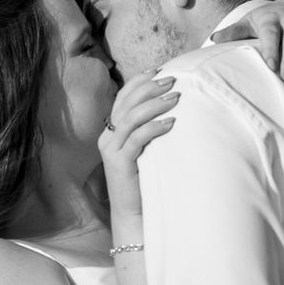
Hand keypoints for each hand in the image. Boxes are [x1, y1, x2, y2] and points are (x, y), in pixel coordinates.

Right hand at [97, 71, 178, 213]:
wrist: (135, 215)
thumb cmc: (145, 182)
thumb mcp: (146, 150)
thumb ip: (149, 131)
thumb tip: (171, 106)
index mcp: (111, 131)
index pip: (122, 97)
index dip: (139, 81)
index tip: (159, 70)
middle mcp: (107, 137)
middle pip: (126, 102)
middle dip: (150, 88)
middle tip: (173, 81)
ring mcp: (110, 149)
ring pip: (131, 117)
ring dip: (155, 104)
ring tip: (176, 98)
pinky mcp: (119, 163)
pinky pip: (137, 138)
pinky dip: (154, 127)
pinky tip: (171, 123)